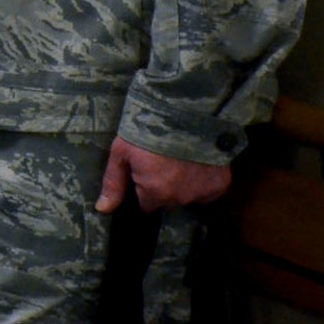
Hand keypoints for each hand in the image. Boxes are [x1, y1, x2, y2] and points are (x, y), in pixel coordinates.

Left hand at [95, 137, 231, 212]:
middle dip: (163, 187)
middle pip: (168, 201)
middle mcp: (180, 199)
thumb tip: (103, 210)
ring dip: (184, 183)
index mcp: (155, 194)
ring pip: (188, 195)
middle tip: (162, 161)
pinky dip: (203, 178)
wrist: (186, 113)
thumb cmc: (146, 131)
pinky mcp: (221, 184)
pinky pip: (208, 189)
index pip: (146, 205)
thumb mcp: (122, 153)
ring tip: (179, 159)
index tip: (143, 173)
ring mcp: (203, 193)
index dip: (143, 189)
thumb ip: (114, 183)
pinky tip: (197, 161)